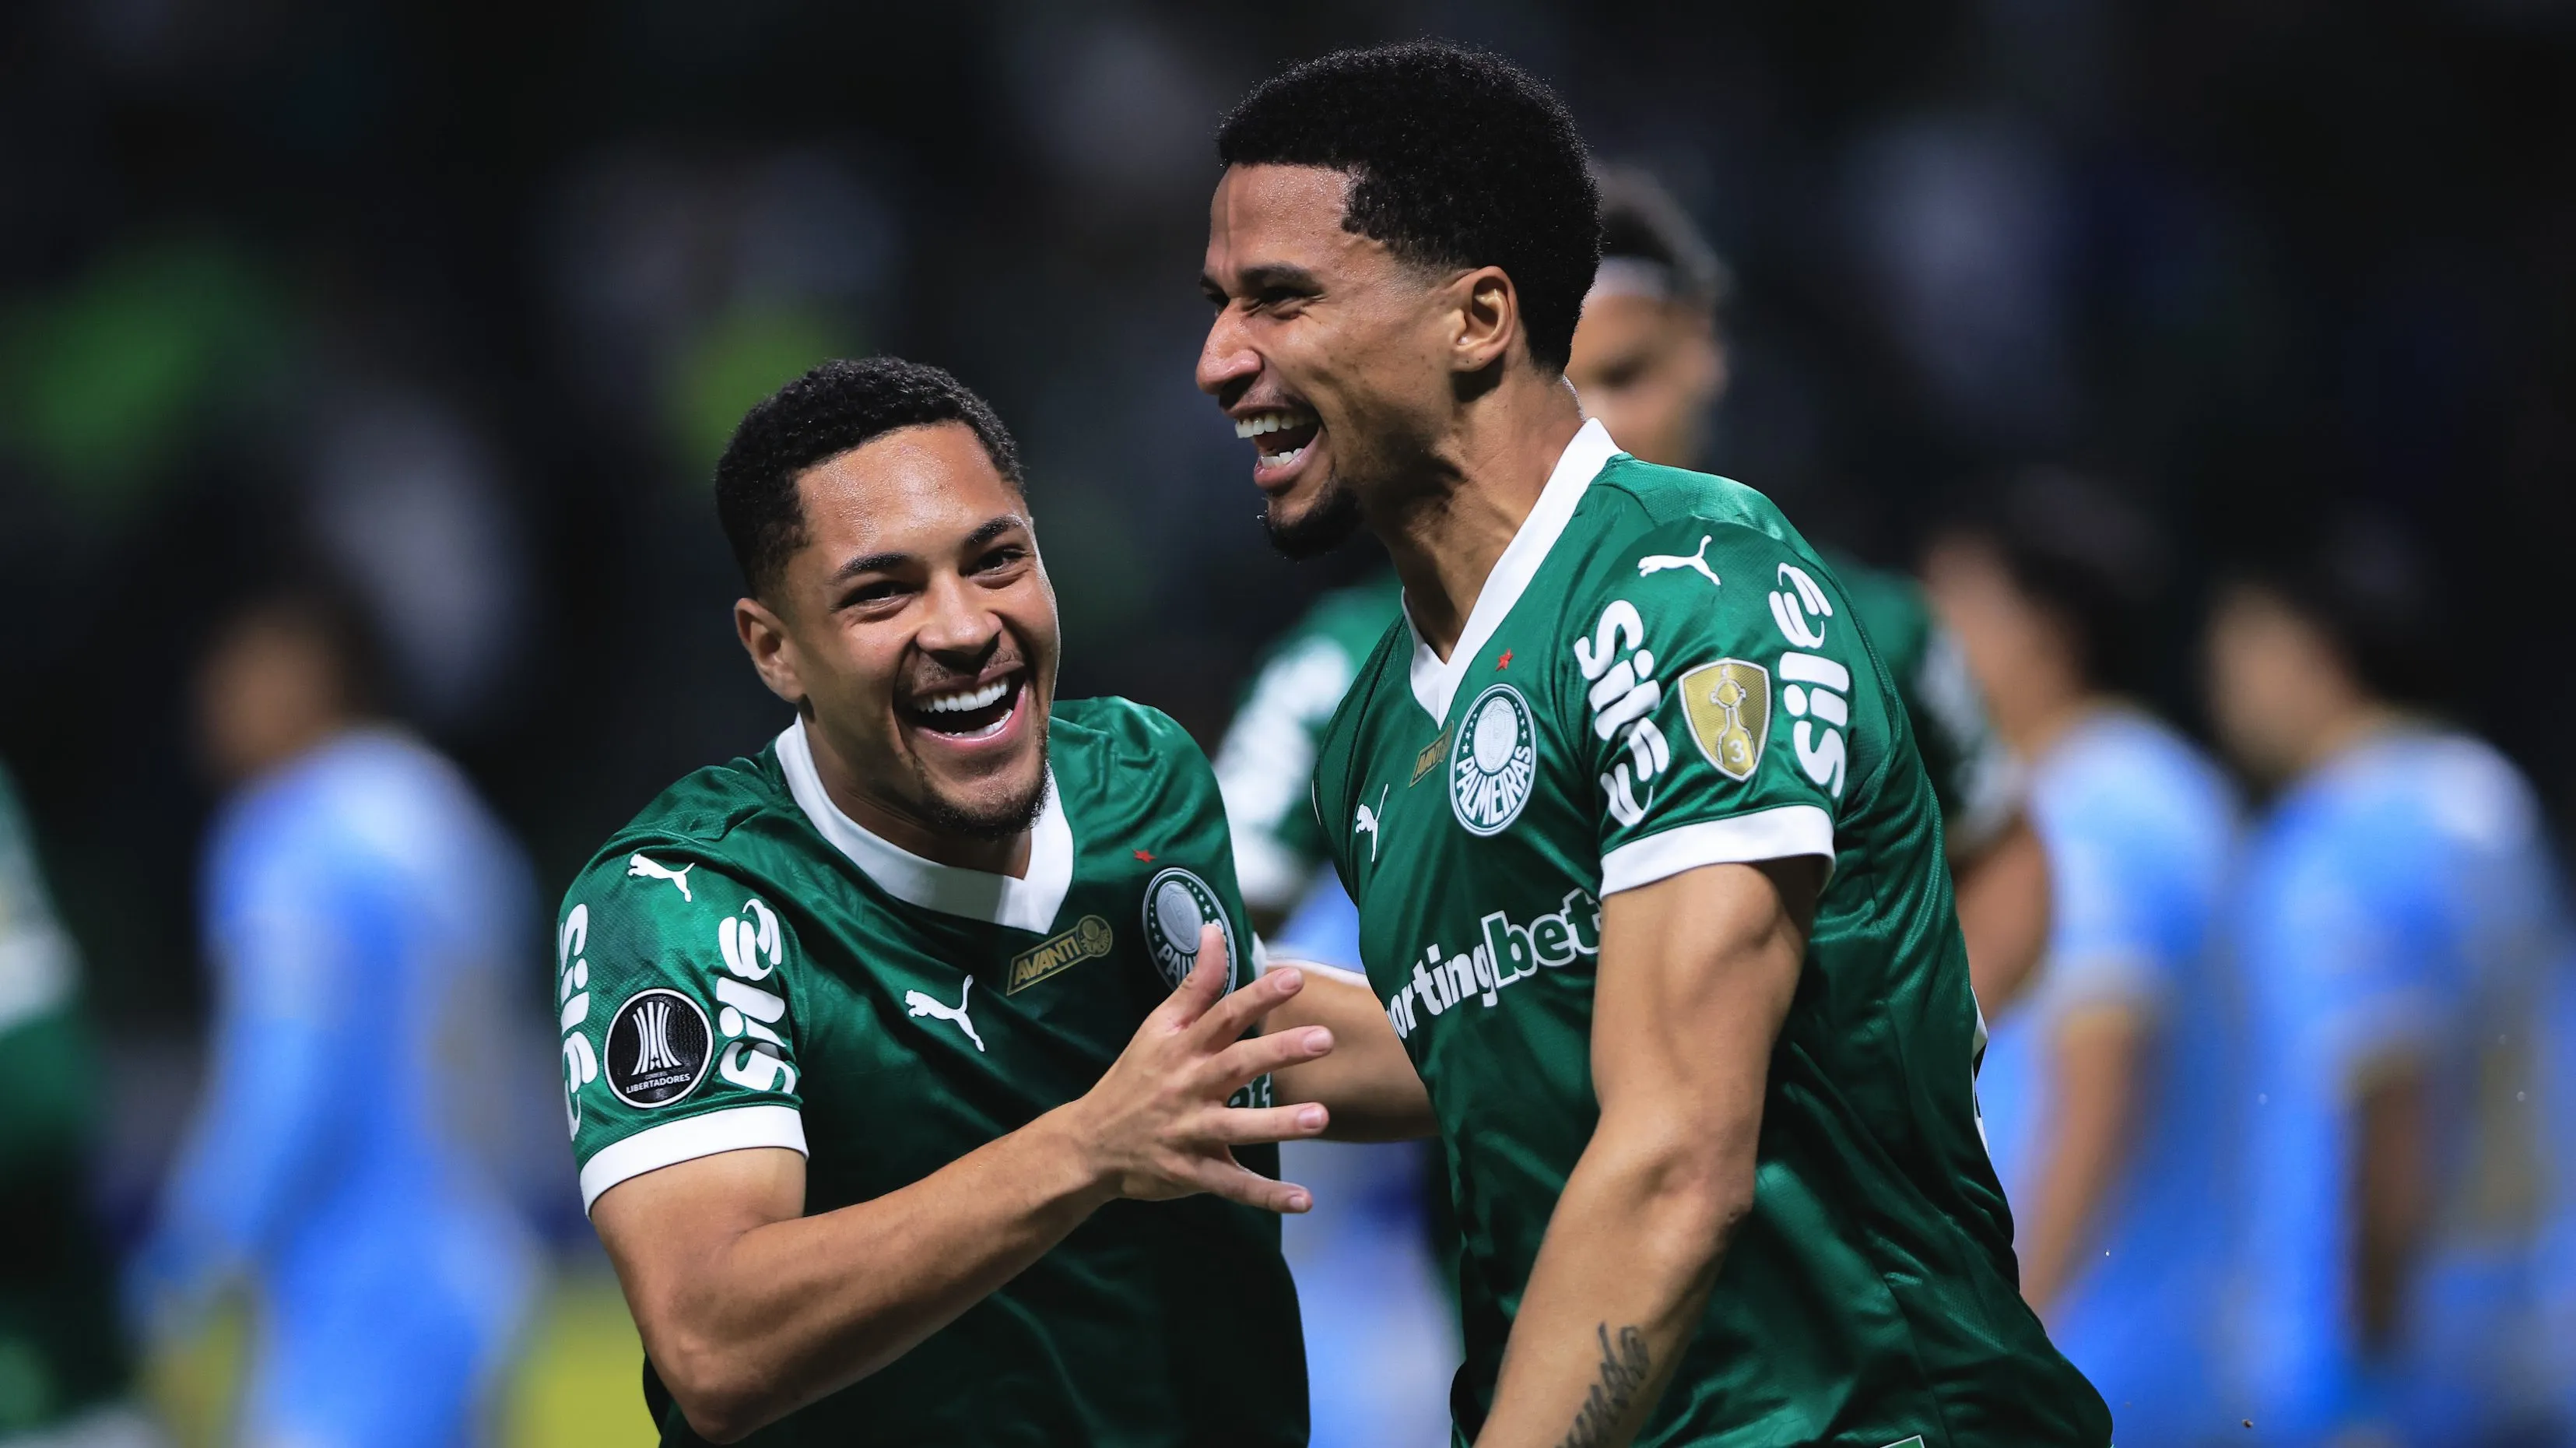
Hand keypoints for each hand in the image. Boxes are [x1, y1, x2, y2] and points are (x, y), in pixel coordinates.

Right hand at [1060, 924, 1333, 1212]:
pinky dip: (1267, 1195)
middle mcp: (1187, 1087)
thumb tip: (1216, 929)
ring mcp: (1189, 1132)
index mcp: (1181, 1048)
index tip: (1295, 978)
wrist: (1090, 1145)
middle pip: (1236, 1065)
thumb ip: (1196, 983)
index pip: (1222, 1014)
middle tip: (1324, 1038)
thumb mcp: (1157, 1026)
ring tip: (1321, 1118)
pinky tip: (1305, 1199)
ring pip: (1237, 1128)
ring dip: (1278, 1124)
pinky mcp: (1192, 1172)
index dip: (1258, 995)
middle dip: (1279, 1051)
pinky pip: (1232, 1185)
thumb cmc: (1134, 1077)